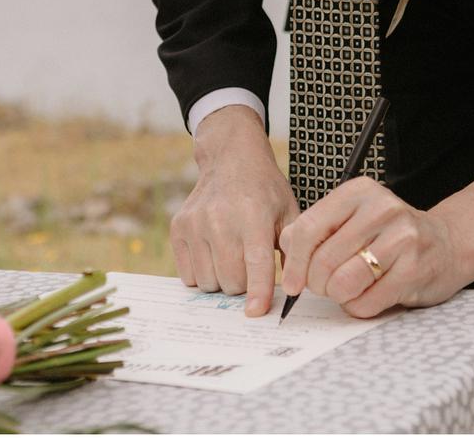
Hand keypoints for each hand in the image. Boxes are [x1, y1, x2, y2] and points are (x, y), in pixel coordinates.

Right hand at [169, 105, 299, 316]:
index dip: (258, 292)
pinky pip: (188, 275)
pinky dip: (203, 274)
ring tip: (232, 258)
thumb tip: (295, 290)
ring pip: (208, 283)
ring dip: (222, 281)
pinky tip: (214, 253)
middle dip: (244, 285)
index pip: (255, 264)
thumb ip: (294, 252)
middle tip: (250, 267)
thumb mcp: (289, 213)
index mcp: (253, 216)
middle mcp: (220, 220)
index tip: (256, 312)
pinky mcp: (178, 228)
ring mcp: (195, 224)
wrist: (231, 160)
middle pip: (230, 281)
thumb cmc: (265, 191)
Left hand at [279, 177, 473, 318]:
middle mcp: (381, 208)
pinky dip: (360, 306)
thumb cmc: (390, 235)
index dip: (293, 262)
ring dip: (339, 296)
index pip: (309, 228)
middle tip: (326, 287)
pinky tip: (370, 294)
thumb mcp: (353, 218)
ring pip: (343, 283)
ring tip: (349, 289)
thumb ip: (317, 228)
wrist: (447, 244)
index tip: (291, 283)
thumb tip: (285, 247)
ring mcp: (402, 238)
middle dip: (317, 284)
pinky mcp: (414, 269)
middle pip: (323, 261)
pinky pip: (366, 302)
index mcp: (359, 192)